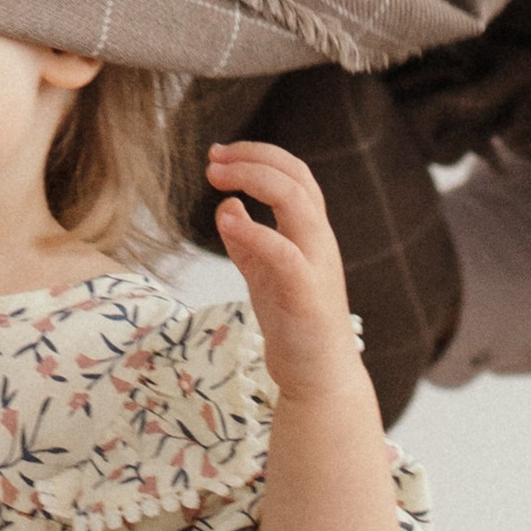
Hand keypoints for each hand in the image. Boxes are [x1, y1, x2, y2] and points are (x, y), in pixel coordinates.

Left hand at [205, 139, 365, 402]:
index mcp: (310, 232)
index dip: (257, 155)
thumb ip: (247, 239)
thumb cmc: (293, 322)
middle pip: (296, 176)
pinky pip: (285, 253)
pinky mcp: (307, 294)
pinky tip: (228, 220)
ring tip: (216, 177)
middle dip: (253, 157)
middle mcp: (319, 240)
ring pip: (297, 201)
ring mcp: (317, 265)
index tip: (218, 155)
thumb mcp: (264, 273)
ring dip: (253, 179)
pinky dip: (255, 231)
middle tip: (212, 159)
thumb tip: (229, 205)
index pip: (294, 174)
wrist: (319, 375)